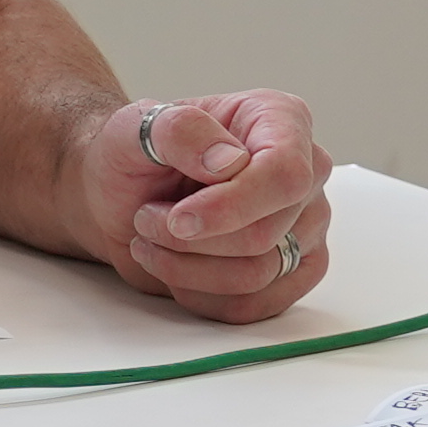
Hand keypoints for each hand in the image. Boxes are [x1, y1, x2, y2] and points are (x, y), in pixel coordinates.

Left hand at [82, 91, 330, 321]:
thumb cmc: (134, 154)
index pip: (285, 175)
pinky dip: (201, 296)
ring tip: (152, 239)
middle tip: (147, 218)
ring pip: (257, 275)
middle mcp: (307, 173)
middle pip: (265, 235)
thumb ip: (181, 131)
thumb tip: (229, 162)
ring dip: (187, 268)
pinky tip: (175, 268)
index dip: (232, 207)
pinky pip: (254, 306)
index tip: (179, 218)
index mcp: (281, 120)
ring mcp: (306, 225)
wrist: (120, 194)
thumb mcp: (137, 125)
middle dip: (189, 239)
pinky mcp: (293, 270)